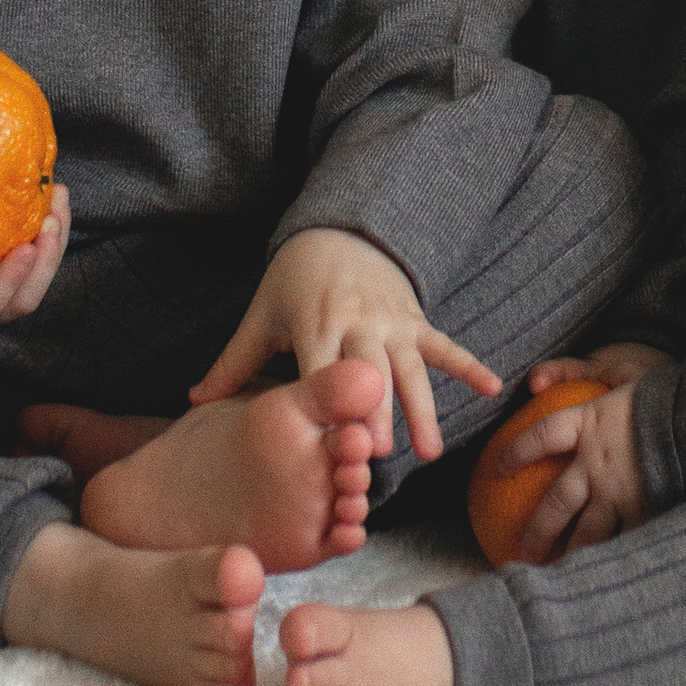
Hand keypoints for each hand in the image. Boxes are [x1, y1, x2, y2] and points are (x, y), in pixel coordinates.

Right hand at [0, 163, 70, 332]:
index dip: (6, 286)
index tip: (22, 246)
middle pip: (20, 302)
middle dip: (44, 266)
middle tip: (49, 220)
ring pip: (37, 280)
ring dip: (55, 244)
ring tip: (57, 197)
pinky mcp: (5, 267)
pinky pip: (38, 257)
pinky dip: (51, 229)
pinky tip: (53, 191)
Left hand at [187, 226, 499, 461]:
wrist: (338, 230)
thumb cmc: (292, 283)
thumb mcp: (260, 317)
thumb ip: (233, 363)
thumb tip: (191, 401)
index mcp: (315, 326)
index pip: (322, 369)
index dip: (329, 403)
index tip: (334, 441)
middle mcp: (356, 324)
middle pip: (369, 372)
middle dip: (377, 411)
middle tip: (382, 455)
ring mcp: (391, 321)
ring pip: (409, 367)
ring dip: (422, 407)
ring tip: (432, 451)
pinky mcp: (415, 317)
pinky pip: (444, 343)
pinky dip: (468, 363)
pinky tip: (494, 387)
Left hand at [495, 362, 656, 562]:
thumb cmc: (667, 390)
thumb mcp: (624, 371)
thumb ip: (581, 371)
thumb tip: (533, 378)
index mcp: (589, 423)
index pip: (540, 438)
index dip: (517, 452)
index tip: (499, 467)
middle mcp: (596, 462)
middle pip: (556, 503)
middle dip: (537, 531)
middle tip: (524, 550)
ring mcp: (619, 490)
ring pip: (585, 531)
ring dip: (567, 552)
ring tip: (555, 569)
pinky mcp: (642, 508)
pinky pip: (619, 536)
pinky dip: (606, 553)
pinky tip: (597, 569)